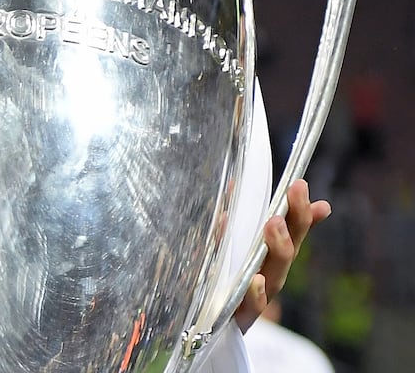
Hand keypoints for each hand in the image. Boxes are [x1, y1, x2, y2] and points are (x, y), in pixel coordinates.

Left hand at [234, 178, 331, 330]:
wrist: (211, 329)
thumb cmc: (228, 284)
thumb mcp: (234, 251)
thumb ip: (244, 225)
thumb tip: (242, 187)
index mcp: (271, 258)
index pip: (293, 231)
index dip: (301, 209)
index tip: (300, 183)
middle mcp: (270, 276)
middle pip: (289, 248)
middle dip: (294, 220)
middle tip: (293, 192)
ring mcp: (259, 297)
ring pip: (275, 275)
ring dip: (278, 248)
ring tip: (274, 224)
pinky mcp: (241, 316)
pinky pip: (251, 306)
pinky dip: (255, 294)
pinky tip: (255, 280)